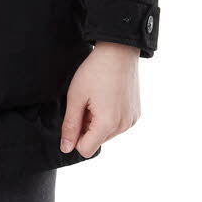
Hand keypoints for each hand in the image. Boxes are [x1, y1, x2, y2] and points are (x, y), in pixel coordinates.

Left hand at [60, 41, 139, 157]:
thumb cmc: (95, 71)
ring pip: (107, 133)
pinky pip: (118, 125)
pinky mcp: (136, 114)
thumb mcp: (76, 96)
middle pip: (96, 141)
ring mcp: (131, 120)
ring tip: (97, 98)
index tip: (74, 117)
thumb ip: (70, 125)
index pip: (85, 149)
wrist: (118, 51)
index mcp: (107, 124)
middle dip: (87, 127)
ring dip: (97, 122)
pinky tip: (107, 97)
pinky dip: (109, 116)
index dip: (74, 136)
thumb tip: (65, 148)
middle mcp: (123, 127)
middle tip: (86, 102)